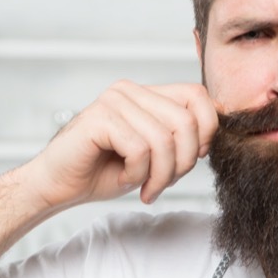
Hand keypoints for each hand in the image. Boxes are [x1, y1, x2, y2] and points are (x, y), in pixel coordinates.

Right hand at [20, 80, 217, 209]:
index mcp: (146, 94)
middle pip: (187, 120)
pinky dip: (137, 172)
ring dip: (161, 174)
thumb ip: (180, 137)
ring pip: (165, 139)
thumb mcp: (154, 154)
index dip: (207, 130)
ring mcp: (113, 102)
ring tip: (146, 187)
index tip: (195, 159)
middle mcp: (130, 90)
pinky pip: (140, 148)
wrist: (58, 186)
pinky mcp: (99, 118)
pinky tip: (125, 178)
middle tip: (164, 183)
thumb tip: (219, 124)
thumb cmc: (103, 171)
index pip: (197, 95)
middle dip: (184, 162)